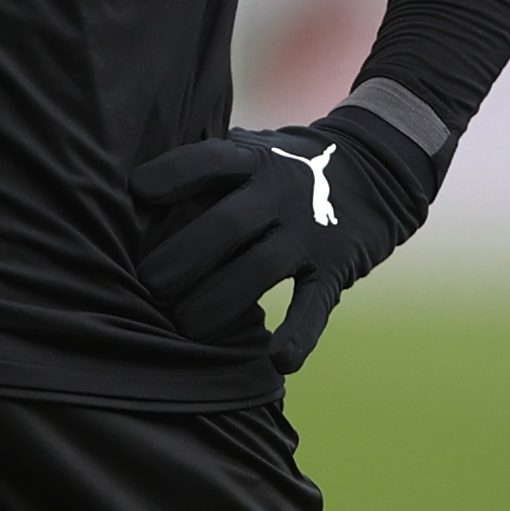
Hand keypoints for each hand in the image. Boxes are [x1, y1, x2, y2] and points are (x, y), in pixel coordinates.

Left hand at [130, 99, 445, 368]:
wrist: (380, 168)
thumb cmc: (288, 165)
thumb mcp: (252, 148)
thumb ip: (205, 166)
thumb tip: (129, 192)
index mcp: (252, 160)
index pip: (207, 162)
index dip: (170, 176)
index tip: (136, 194)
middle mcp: (280, 193)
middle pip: (224, 227)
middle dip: (181, 260)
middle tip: (148, 287)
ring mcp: (309, 232)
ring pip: (259, 271)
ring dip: (218, 302)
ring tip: (184, 326)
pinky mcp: (334, 269)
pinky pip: (313, 307)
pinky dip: (298, 336)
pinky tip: (278, 362)